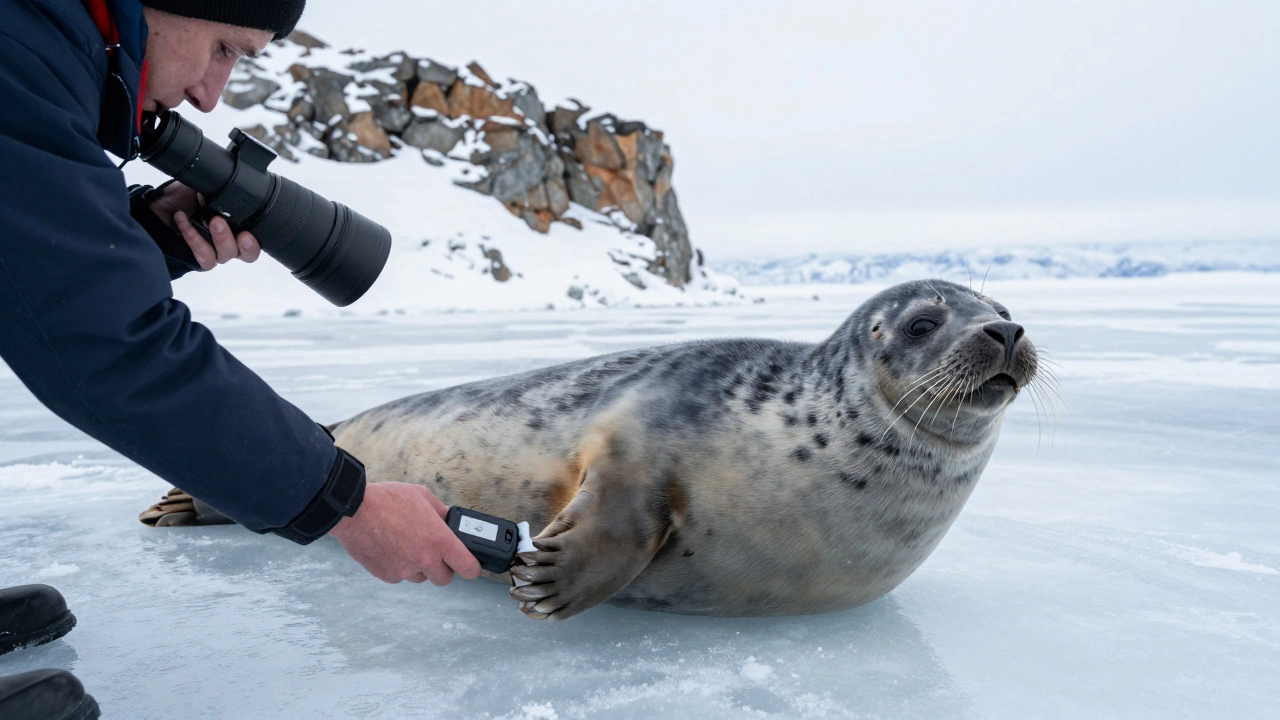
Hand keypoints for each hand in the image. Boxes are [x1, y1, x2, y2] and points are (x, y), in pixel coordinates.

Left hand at [147, 181, 261, 269]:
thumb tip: (230, 184)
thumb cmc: (185, 197)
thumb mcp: (206, 187)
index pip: (254, 245)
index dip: (254, 244)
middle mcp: (227, 244)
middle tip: (219, 222)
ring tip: (206, 220)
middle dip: (234, 239)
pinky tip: (183, 220)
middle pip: (243, 254)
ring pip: (222, 257)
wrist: (159, 204)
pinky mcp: (194, 258)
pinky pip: (201, 257)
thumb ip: (221, 190)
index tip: (246, 233)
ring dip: (216, 240)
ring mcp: (211, 252)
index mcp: (237, 230)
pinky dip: (193, 238)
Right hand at [328, 482, 481, 585]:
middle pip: (445, 579)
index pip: (468, 568)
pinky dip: (400, 567)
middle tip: (435, 553)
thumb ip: (441, 512)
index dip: (472, 568)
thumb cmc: (388, 500)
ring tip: (408, 545)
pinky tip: (392, 548)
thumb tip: (451, 521)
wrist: (353, 510)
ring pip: (421, 578)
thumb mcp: (423, 496)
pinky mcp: (387, 575)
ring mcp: (404, 570)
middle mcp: (424, 560)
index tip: (471, 566)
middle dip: (443, 568)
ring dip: (420, 567)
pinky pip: (400, 576)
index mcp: (439, 541)